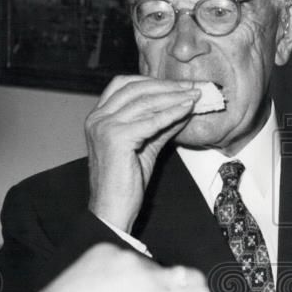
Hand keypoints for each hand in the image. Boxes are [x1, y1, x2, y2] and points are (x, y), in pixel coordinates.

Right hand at [85, 75, 200, 231]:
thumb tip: (183, 108)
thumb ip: (161, 126)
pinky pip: (151, 121)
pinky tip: (187, 110)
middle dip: (167, 86)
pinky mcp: (116, 138)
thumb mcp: (145, 146)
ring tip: (194, 96)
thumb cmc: (125, 184)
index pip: (125, 85)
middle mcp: (97, 118)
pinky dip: (172, 113)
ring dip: (174, 97)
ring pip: (145, 102)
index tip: (179, 84)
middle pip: (135, 89)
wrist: (112, 210)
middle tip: (192, 86)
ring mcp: (104, 127)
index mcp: (98, 117)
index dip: (154, 82)